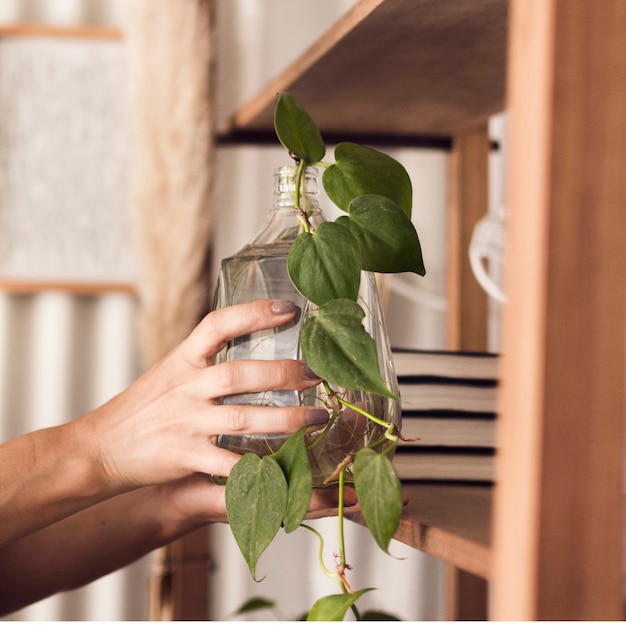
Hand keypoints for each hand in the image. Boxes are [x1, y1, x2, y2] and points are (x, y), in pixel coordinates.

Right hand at [75, 300, 327, 494]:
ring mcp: (186, 422)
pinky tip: (286, 468)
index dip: (253, 313)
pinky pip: (229, 463)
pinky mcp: (185, 456)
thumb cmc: (141, 409)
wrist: (99, 448)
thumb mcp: (169, 371)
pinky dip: (258, 468)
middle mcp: (186, 387)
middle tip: (318, 373)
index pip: (217, 325)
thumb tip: (244, 335)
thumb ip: (203, 358)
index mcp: (182, 360)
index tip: (289, 309)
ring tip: (318, 416)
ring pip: (243, 417)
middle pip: (240, 374)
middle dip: (284, 374)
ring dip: (286, 418)